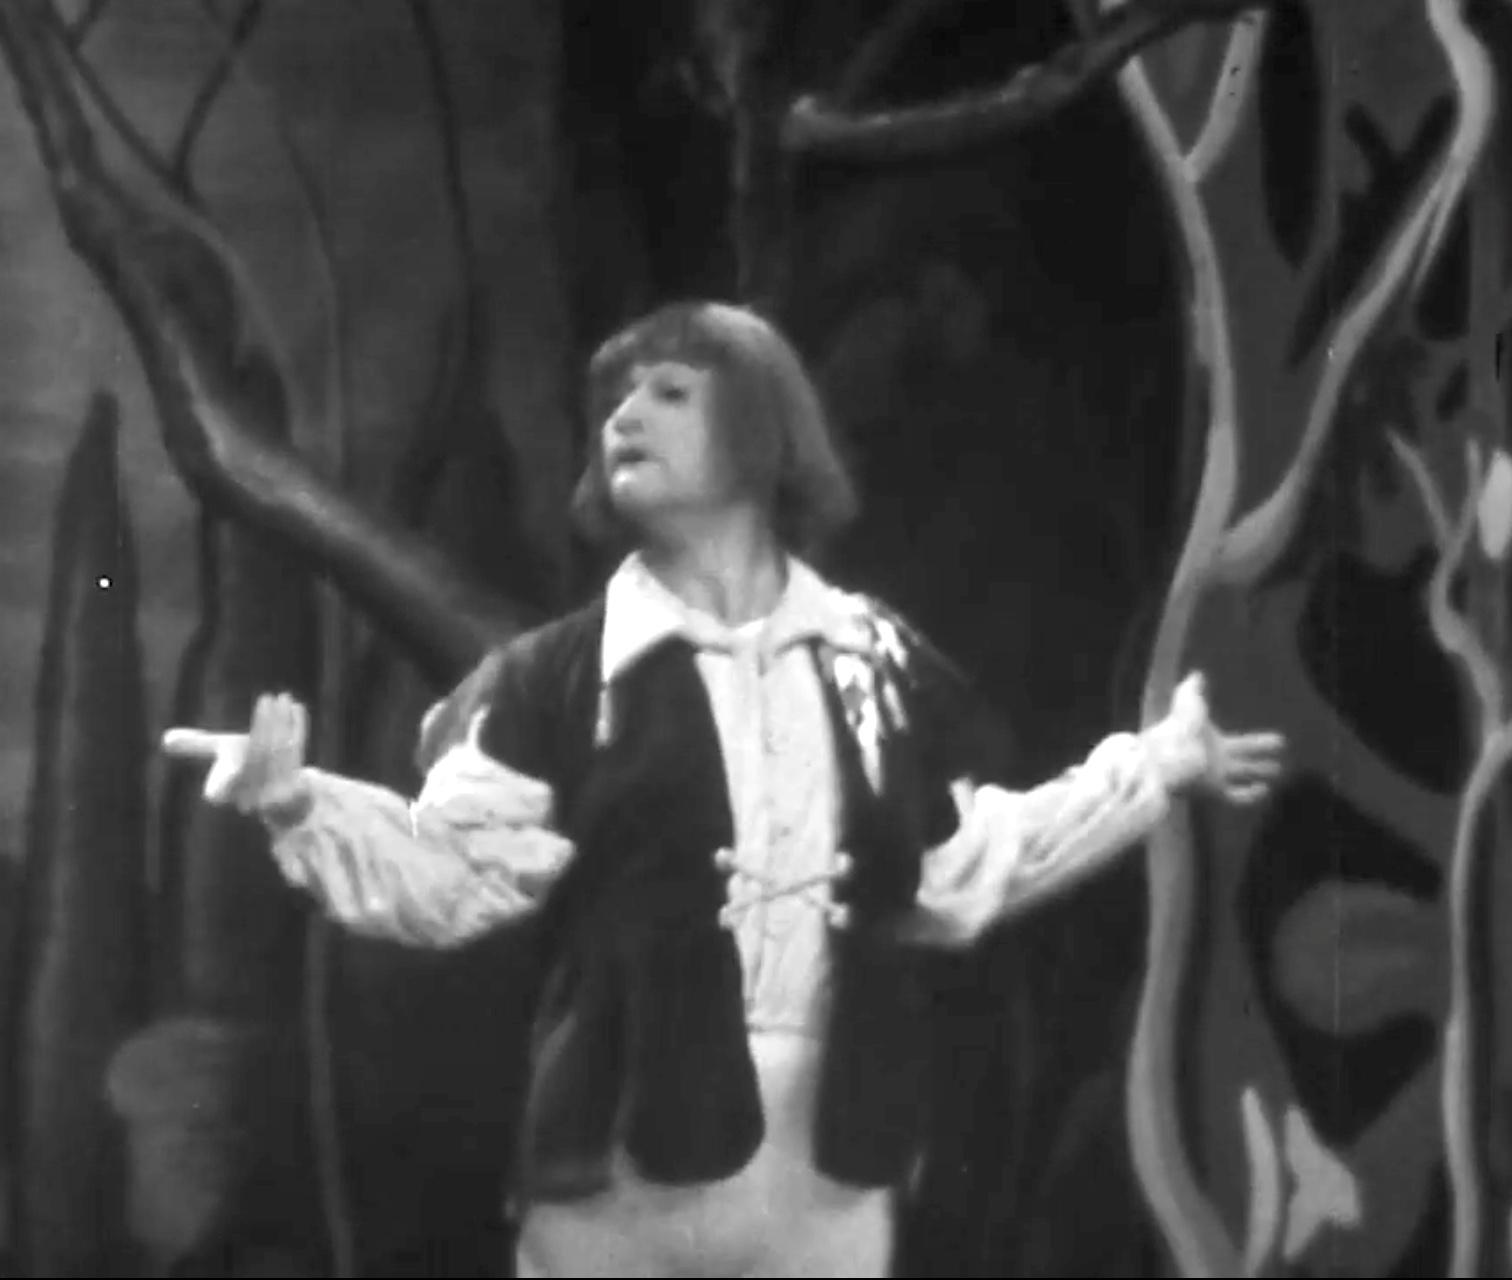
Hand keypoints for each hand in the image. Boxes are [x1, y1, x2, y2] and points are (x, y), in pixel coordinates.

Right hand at [161, 692, 311, 821]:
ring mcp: (279, 788)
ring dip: (281, 723)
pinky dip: (298, 727)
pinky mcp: (300, 779)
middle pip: (259, 755)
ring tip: (282, 697)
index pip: (225, 776)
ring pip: (280, 752)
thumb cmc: (245, 766)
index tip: (227, 741)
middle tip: (266, 699)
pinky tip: (298, 706)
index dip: (228, 761)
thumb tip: (166, 738)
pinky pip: (298, 749)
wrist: (280, 789)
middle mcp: (254, 794)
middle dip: (264, 725)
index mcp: (228, 792)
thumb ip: (197, 745)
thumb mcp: (221, 754)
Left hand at [1155, 672, 1286, 804]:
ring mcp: (1215, 777)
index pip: (1243, 744)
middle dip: (1261, 761)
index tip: (1280, 741)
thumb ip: (1193, 689)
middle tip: (1280, 763)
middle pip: (1244, 763)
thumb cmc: (1177, 727)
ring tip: (1279, 773)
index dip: (1260, 743)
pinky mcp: (1212, 791)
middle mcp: (1217, 761)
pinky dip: (1250, 796)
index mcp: (1213, 742)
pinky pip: (1235, 798)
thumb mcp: (1187, 702)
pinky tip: (1265, 789)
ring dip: (1259, 774)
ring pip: (1242, 778)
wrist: (1165, 755)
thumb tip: (1197, 674)